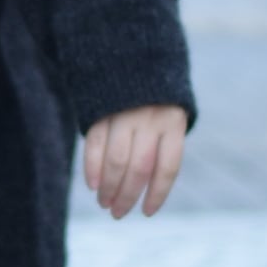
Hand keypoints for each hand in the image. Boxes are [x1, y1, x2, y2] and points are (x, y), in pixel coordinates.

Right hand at [83, 104, 186, 219]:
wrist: (133, 52)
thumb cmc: (154, 96)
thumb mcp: (169, 113)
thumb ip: (162, 144)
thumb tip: (147, 189)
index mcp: (173, 123)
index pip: (168, 168)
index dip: (157, 194)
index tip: (146, 212)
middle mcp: (151, 119)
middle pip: (140, 168)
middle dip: (127, 196)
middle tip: (118, 213)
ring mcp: (125, 113)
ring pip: (117, 160)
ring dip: (109, 187)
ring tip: (104, 203)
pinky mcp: (101, 108)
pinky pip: (95, 144)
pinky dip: (93, 168)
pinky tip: (93, 184)